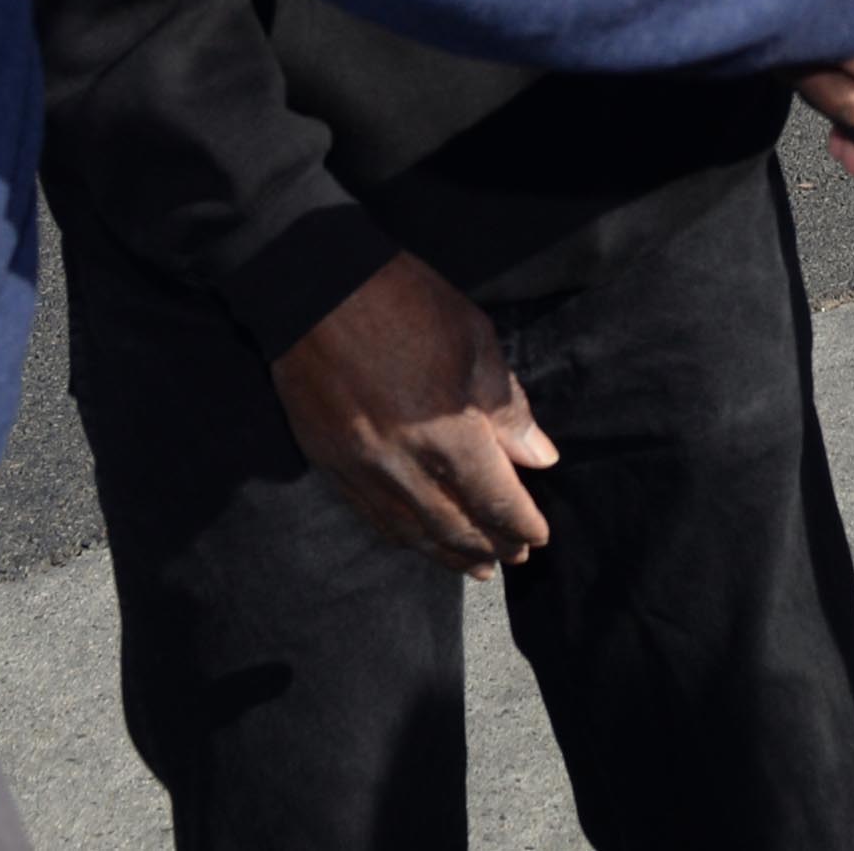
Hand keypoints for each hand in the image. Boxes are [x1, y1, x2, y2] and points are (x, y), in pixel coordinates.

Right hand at [267, 250, 553, 576]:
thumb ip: (506, 407)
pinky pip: (371, 516)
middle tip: (516, 556)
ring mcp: (361, 469)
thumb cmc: (404, 301)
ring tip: (477, 566)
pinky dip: (403, 536)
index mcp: (447, 431)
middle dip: (490, 544)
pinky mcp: (330, 464)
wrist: (314, 287)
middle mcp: (403, 464)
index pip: (494, 498)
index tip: (539, 535)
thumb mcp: (473, 338)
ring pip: (411, 531)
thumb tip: (539, 457)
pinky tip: (420, 541)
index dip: (520, 522)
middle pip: (454, 524)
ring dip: (448, 554)